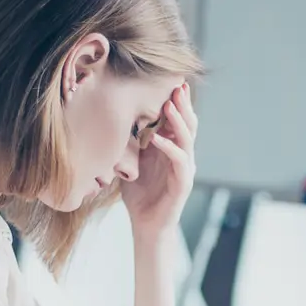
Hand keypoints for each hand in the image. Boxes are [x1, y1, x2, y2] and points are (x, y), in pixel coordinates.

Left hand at [122, 83, 196, 239]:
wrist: (146, 225)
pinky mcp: (183, 184)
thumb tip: (117, 117)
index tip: (173, 81)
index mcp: (172, 149)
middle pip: (188, 125)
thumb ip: (132, 142)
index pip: (179, 120)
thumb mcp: (133, 161)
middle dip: (183, 104)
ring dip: (178, 121)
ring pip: (187, 140)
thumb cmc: (140, 194)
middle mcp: (182, 156)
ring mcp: (185, 170)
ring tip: (169, 104)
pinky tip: (156, 138)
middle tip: (177, 85)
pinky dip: (169, 148)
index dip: (178, 102)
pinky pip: (179, 162)